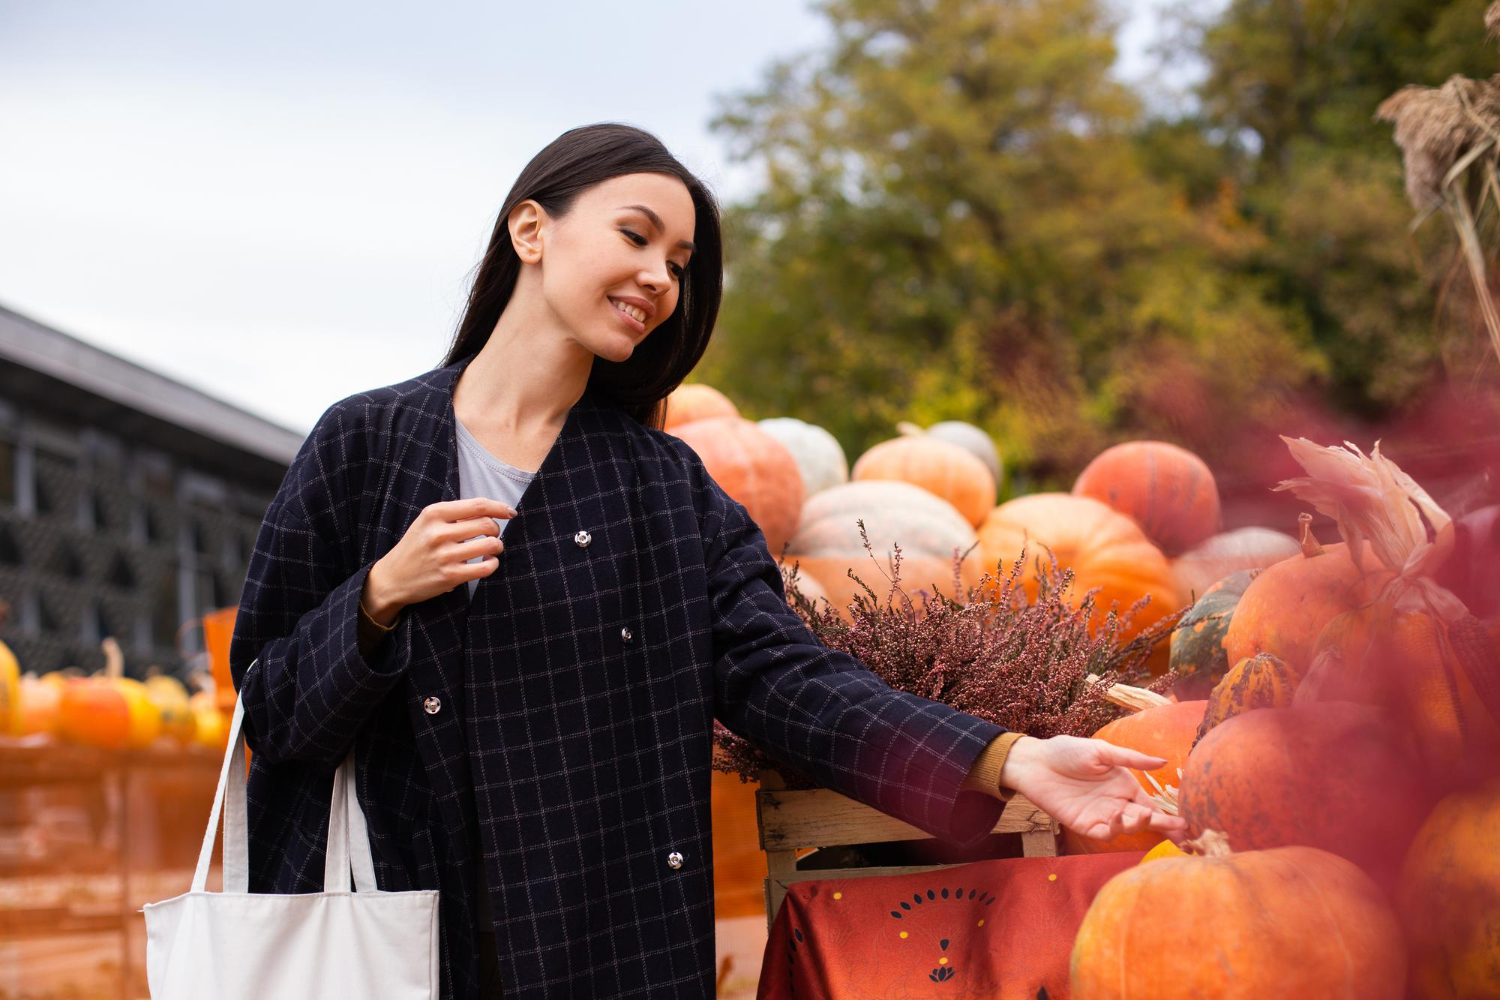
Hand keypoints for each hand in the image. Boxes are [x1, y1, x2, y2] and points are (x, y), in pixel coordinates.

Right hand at [362, 498, 515, 621]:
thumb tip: (491, 510)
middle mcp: (439, 533)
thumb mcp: (427, 522)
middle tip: (492, 534)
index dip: (499, 507)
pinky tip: (487, 562)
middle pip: (487, 524)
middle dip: (496, 529)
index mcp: (434, 514)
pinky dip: (493, 564)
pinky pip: (486, 567)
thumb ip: (454, 515)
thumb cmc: (415, 547)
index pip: (477, 505)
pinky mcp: (451, 576)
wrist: (392, 578)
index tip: (509, 512)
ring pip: (491, 545)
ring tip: (491, 548)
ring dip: (497, 546)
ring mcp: (445, 556)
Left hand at [998, 735, 1187, 842]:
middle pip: (1145, 820)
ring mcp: (1102, 815)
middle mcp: (1117, 803)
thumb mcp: (1102, 751)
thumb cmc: (1068, 751)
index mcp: (1126, 786)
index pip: (1152, 805)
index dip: (1169, 815)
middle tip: (1180, 830)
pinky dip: (1116, 830)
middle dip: (1163, 826)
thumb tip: (1164, 761)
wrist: (1036, 762)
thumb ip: (1131, 759)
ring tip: (1142, 814)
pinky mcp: (1085, 825)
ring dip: (1138, 824)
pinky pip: (1106, 833)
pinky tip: (1118, 819)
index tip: (1187, 822)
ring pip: (1128, 828)